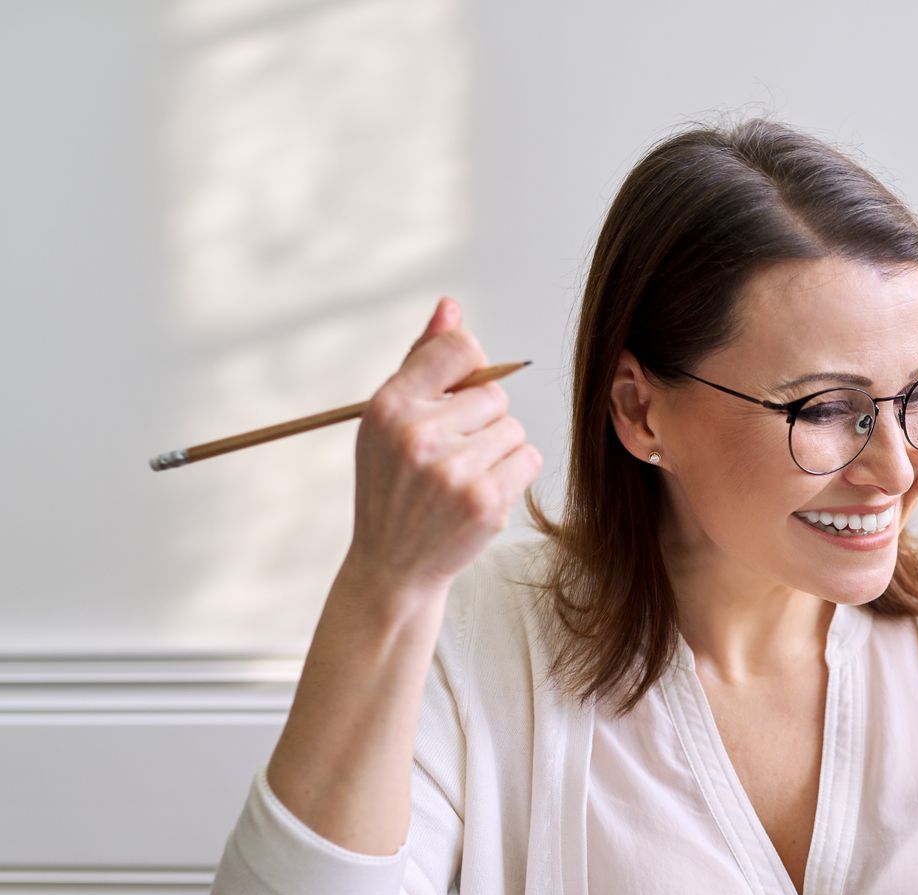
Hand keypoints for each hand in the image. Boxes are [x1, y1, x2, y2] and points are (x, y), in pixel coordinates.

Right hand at [346, 296, 542, 599]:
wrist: (394, 564)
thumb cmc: (394, 485)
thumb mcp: (389, 421)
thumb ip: (422, 362)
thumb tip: (451, 306)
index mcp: (389, 406)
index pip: (458, 348)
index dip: (469, 368)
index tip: (457, 396)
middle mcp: (418, 433)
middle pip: (493, 393)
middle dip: (481, 420)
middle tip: (449, 454)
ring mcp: (453, 469)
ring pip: (513, 427)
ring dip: (498, 449)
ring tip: (461, 476)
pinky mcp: (485, 499)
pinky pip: (528, 457)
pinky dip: (513, 473)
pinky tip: (480, 492)